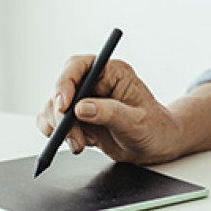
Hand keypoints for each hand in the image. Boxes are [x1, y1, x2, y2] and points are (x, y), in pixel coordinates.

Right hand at [36, 56, 184, 165]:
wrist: (157, 145)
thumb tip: (81, 108)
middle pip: (61, 88)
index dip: (65, 82)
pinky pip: (54, 123)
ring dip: (60, 129)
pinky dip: (58, 136)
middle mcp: (96, 82)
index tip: (64, 106)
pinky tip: (79, 143)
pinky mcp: (78, 118)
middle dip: (59, 114)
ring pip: (54, 108)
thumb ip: (110, 113)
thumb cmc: (155, 127)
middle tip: (69, 135)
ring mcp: (85, 100)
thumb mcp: (137, 122)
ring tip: (80, 144)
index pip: (79, 66)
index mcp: (113, 72)